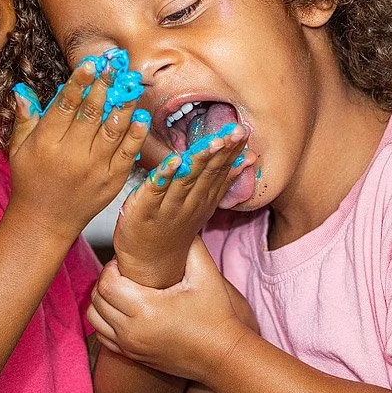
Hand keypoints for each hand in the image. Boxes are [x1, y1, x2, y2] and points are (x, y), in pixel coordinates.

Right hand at [6, 58, 148, 239]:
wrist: (45, 221)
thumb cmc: (30, 182)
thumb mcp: (18, 149)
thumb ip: (25, 119)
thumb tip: (23, 91)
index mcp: (47, 143)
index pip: (66, 105)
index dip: (79, 82)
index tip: (91, 63)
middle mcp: (72, 155)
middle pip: (92, 113)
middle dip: (104, 86)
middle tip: (114, 66)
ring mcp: (95, 168)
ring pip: (113, 129)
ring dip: (124, 104)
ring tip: (130, 84)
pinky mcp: (112, 180)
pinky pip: (128, 153)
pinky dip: (135, 134)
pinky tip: (139, 116)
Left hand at [89, 240, 253, 381]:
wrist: (223, 356)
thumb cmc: (217, 317)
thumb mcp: (206, 276)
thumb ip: (191, 246)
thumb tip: (181, 225)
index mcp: (146, 308)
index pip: (106, 282)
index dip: (111, 268)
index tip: (127, 263)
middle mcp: (132, 329)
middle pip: (96, 298)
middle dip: (105, 281)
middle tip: (123, 273)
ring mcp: (130, 345)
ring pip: (94, 318)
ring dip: (101, 301)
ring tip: (121, 291)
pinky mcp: (132, 356)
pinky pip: (102, 336)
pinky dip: (105, 321)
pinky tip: (123, 312)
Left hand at [113, 125, 253, 287]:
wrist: (150, 261)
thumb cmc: (174, 226)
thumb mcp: (204, 203)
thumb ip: (223, 180)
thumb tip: (247, 157)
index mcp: (203, 199)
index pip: (221, 171)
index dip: (232, 151)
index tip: (243, 131)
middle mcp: (190, 203)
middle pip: (207, 173)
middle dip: (222, 151)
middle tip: (235, 131)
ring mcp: (168, 207)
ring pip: (186, 179)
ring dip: (200, 159)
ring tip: (213, 142)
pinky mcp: (144, 209)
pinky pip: (156, 189)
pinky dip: (165, 174)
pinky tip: (174, 160)